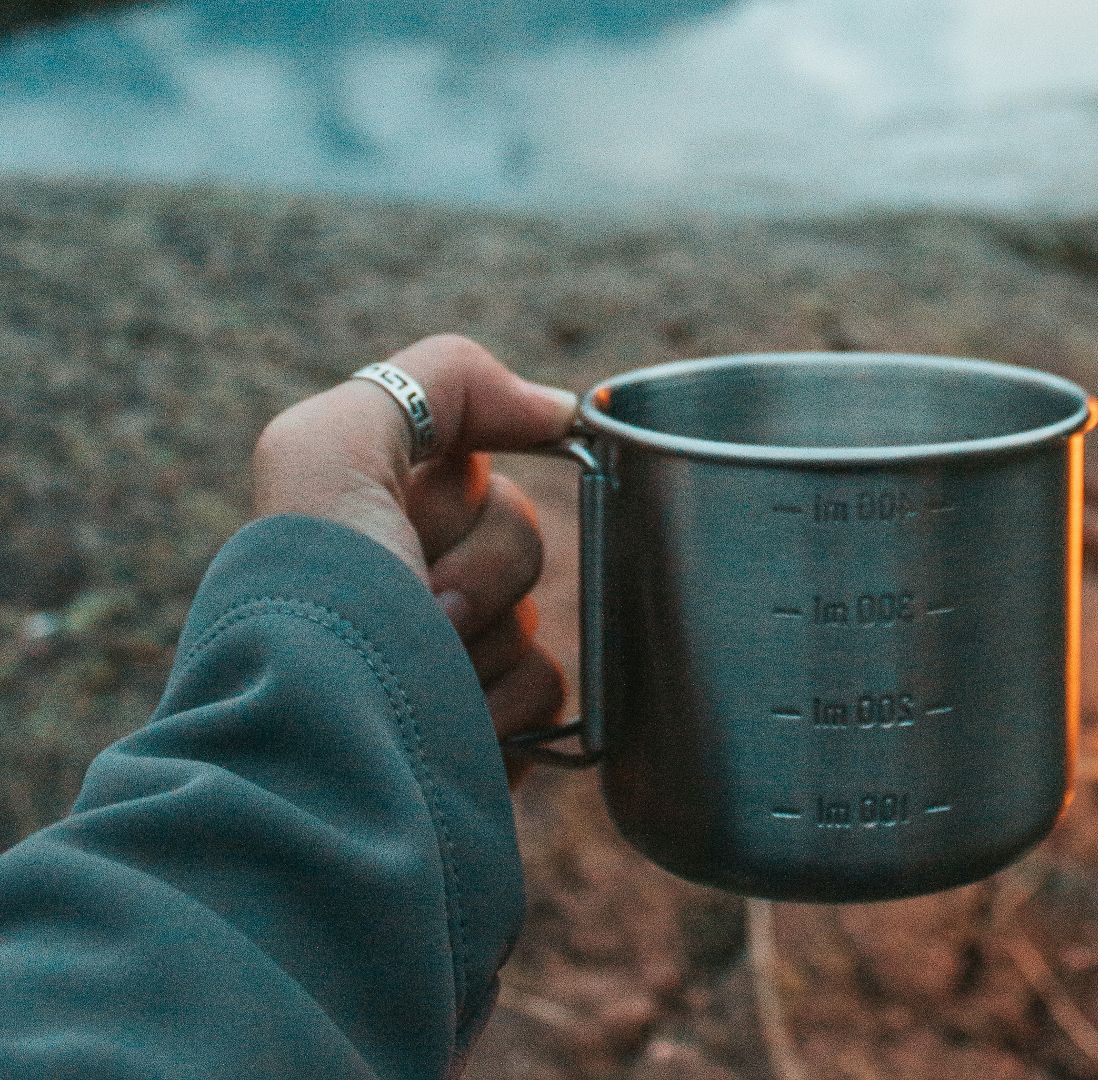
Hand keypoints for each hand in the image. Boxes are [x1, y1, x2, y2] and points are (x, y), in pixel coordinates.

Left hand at [252, 335, 577, 785]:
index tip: (441, 506)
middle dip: (479, 564)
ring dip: (485, 639)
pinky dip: (505, 702)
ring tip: (420, 670)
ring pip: (537, 611)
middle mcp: (405, 576)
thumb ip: (438, 382)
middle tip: (420, 598)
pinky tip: (452, 719)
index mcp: (366, 510)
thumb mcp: (330, 446)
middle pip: (516, 530)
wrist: (325, 754)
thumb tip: (560, 409)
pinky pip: (550, 687)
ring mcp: (450, 655)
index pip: (472, 460)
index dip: (466, 486)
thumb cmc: (317, 597)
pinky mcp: (487, 726)